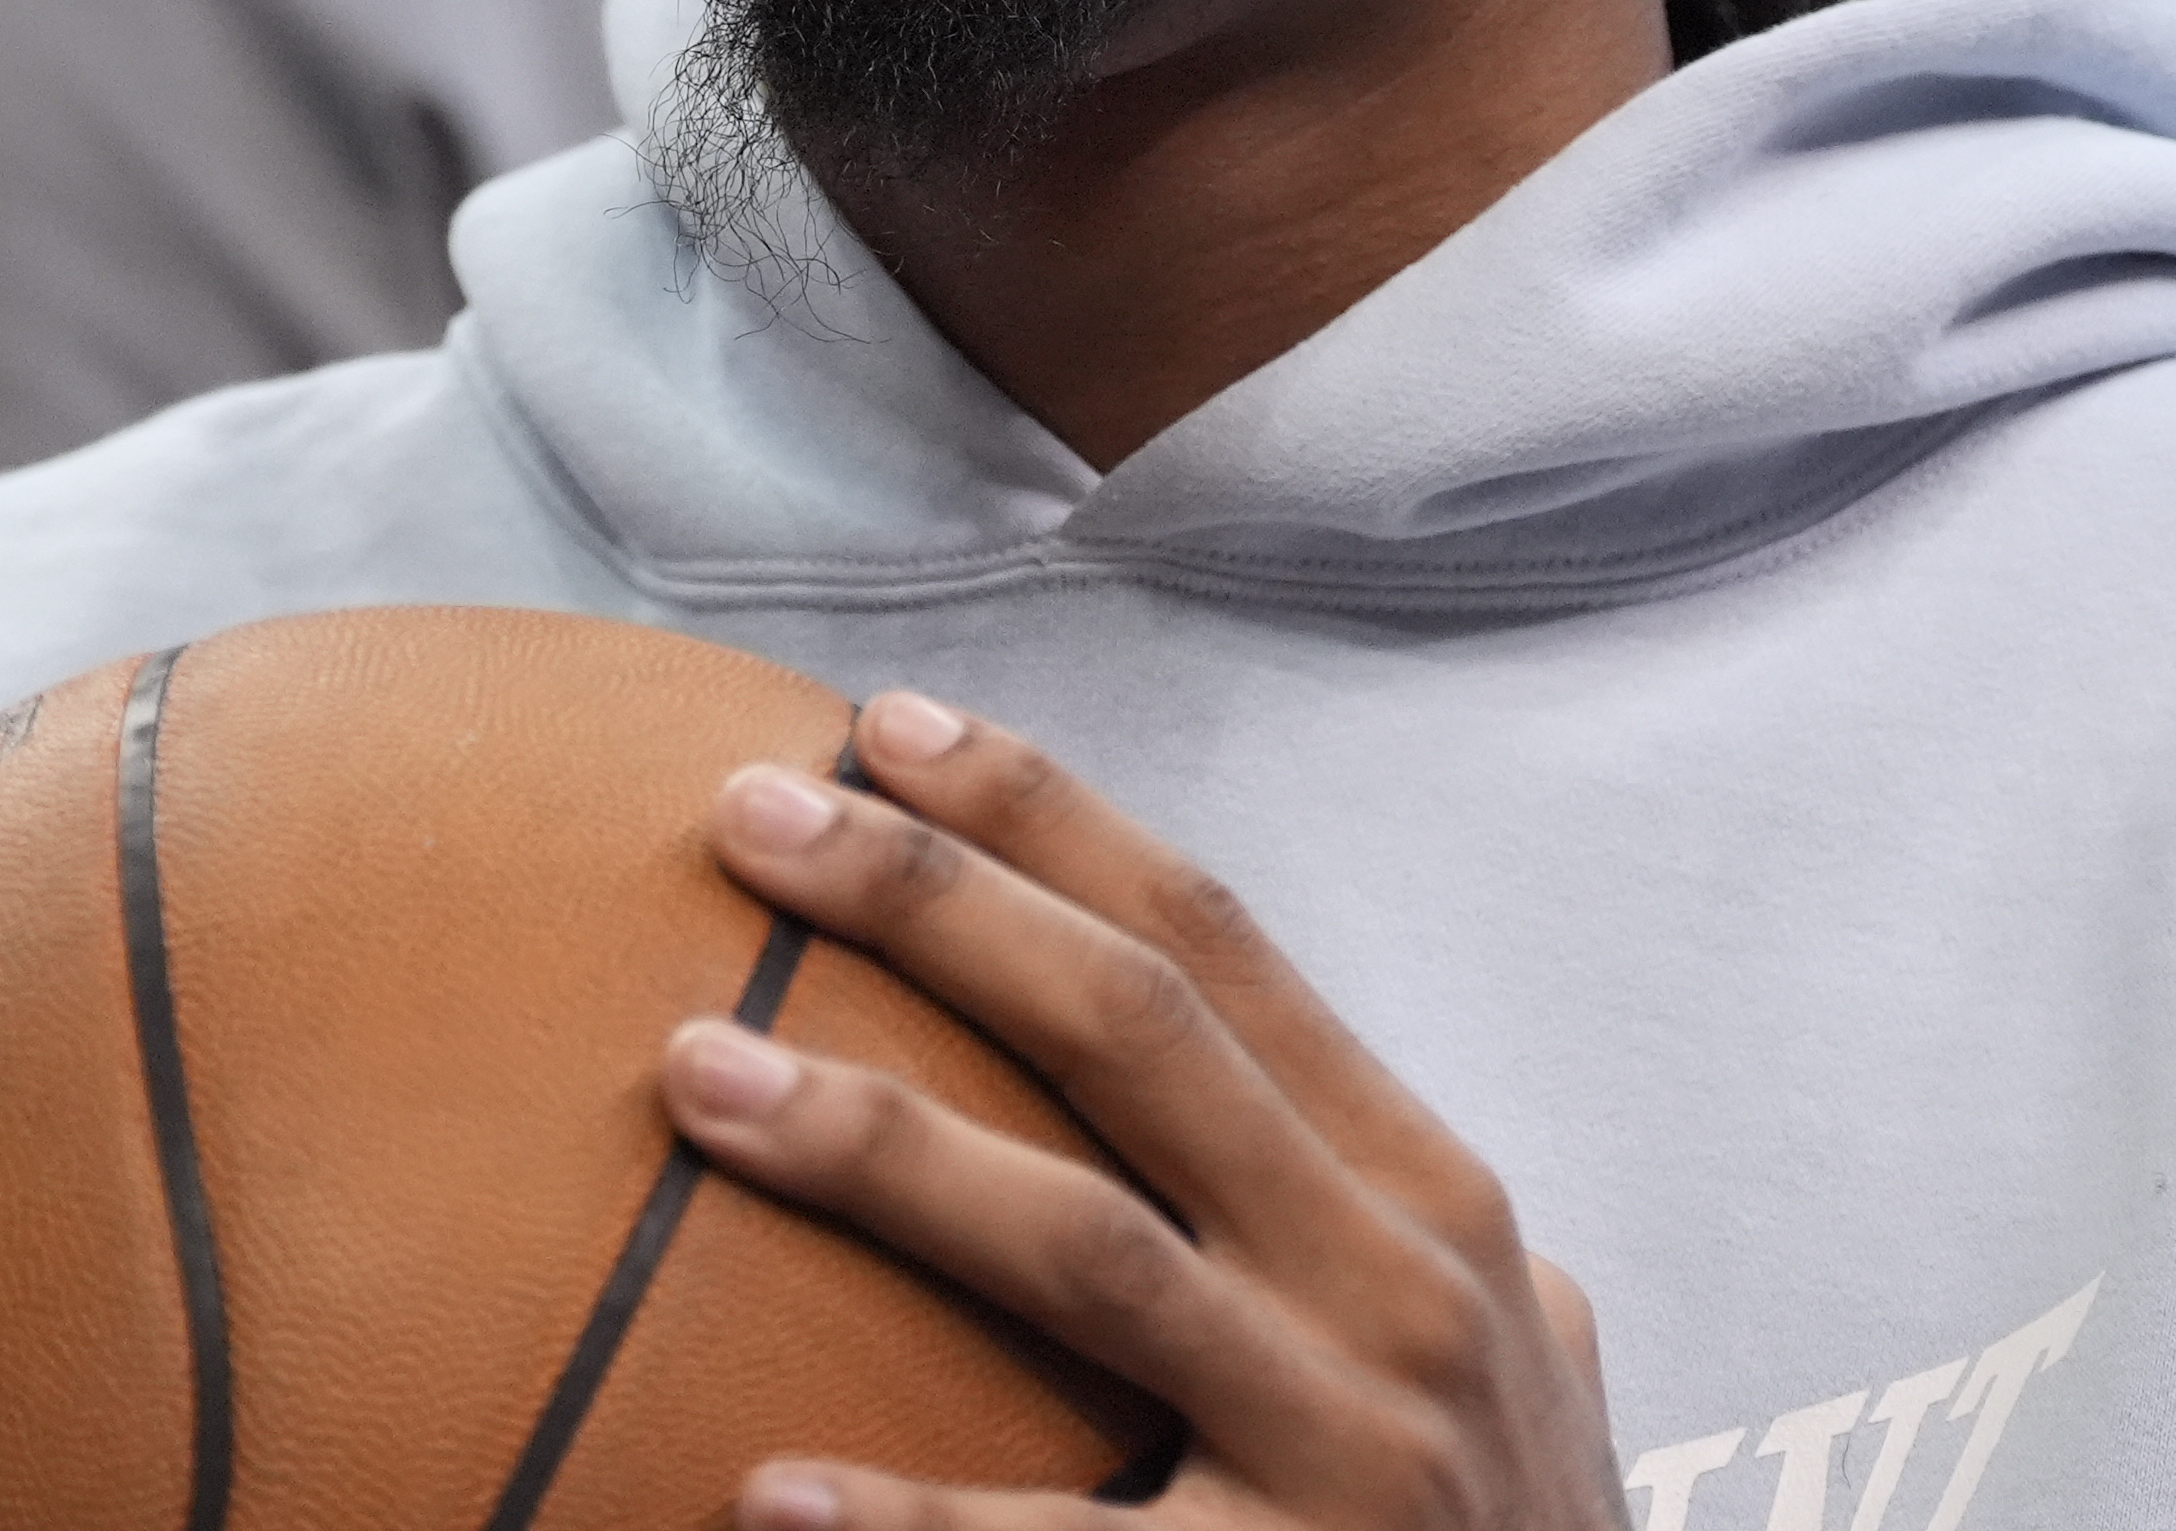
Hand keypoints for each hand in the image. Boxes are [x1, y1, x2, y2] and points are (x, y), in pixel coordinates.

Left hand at [664, 693, 1622, 1530]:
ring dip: (877, 1147)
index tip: (883, 725)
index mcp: (1423, 1197)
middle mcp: (1396, 1292)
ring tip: (695, 1073)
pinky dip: (908, 1525)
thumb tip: (1186, 1063)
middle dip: (933, 903)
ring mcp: (1353, 1453)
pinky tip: (762, 1487)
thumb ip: (1347, 1205)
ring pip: (1084, 1250)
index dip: (1048, 821)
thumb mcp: (1480, 1340)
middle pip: (1136, 1032)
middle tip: (749, 818)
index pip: (1219, 945)